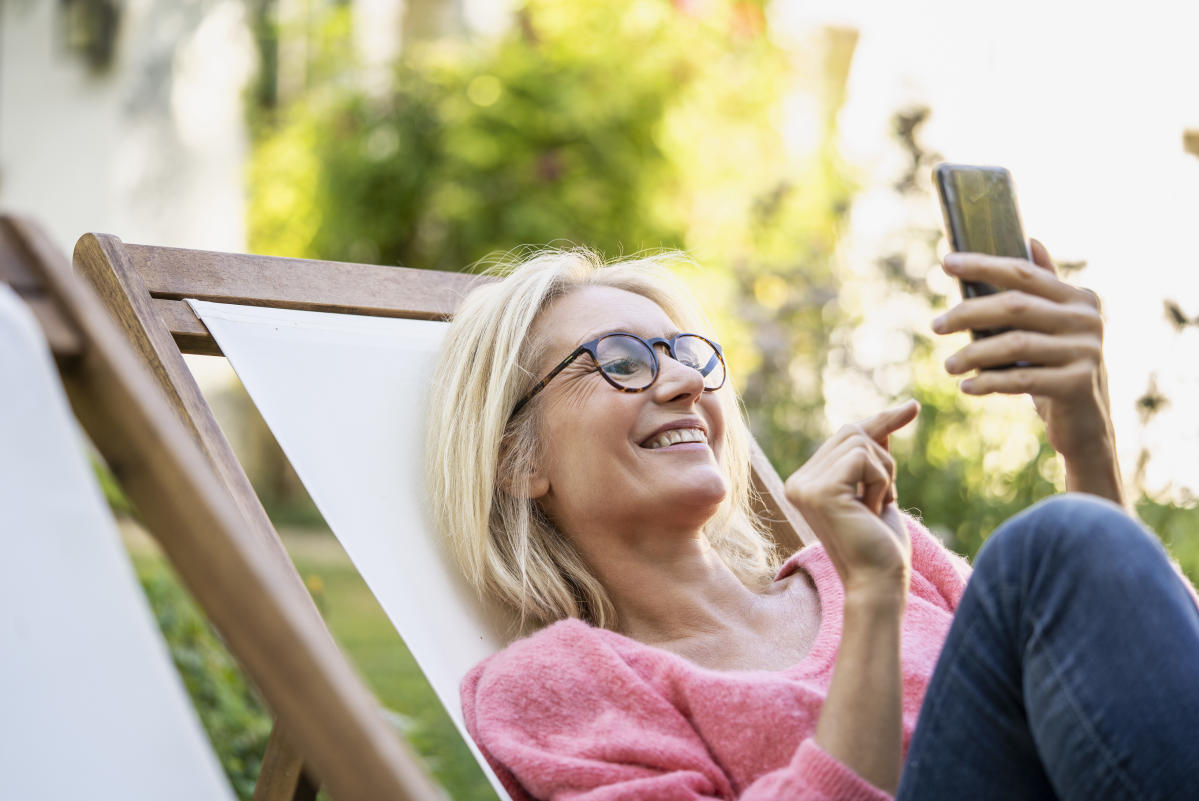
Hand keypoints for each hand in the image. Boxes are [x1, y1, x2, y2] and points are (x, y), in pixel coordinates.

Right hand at [784, 401, 919, 597]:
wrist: (879, 582)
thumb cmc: (881, 544)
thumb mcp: (879, 490)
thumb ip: (874, 457)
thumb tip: (891, 415)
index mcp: (805, 482)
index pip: (845, 436)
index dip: (880, 423)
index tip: (913, 407)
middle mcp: (797, 481)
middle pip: (852, 432)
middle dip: (883, 460)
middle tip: (885, 499)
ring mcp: (804, 486)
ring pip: (860, 442)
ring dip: (884, 473)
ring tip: (876, 508)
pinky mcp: (820, 491)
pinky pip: (864, 458)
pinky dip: (882, 481)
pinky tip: (873, 510)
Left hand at [933, 240, 1115, 465]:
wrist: (1086, 423)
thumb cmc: (1058, 367)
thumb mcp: (1054, 326)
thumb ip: (1043, 288)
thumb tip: (1030, 239)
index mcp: (1078, 298)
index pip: (1023, 272)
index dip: (984, 265)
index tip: (946, 263)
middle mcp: (1087, 319)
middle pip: (1015, 306)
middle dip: (969, 313)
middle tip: (935, 325)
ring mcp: (1085, 351)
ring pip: (1014, 343)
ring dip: (973, 354)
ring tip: (948, 365)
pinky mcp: (1077, 384)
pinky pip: (1021, 378)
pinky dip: (988, 382)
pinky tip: (966, 387)